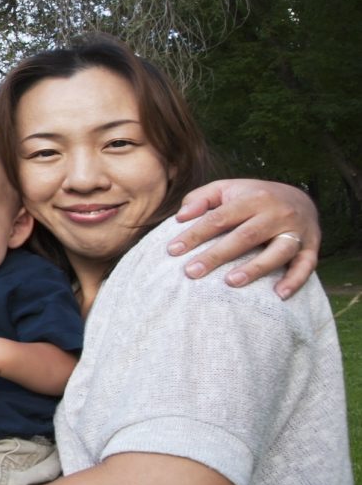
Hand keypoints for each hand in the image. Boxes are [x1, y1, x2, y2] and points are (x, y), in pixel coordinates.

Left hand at [171, 179, 319, 298]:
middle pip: (245, 236)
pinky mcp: (311, 246)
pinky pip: (306, 265)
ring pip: (277, 251)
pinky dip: (294, 280)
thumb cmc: (252, 197)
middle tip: (192, 272)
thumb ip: (201, 199)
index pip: (219, 218)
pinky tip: (279, 295)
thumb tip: (180, 217)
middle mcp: (276, 213)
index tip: (172, 251)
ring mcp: (296, 231)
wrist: (299, 198)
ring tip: (230, 282)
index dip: (195, 235)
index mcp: (252, 198)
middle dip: (217, 255)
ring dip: (255, 268)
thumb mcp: (227, 189)